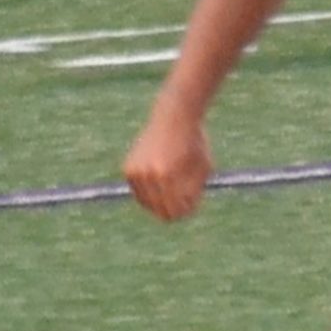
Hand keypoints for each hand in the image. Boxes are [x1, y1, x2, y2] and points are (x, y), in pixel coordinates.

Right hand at [124, 105, 213, 221]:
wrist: (174, 117)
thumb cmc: (194, 143)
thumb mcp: (203, 169)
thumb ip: (194, 193)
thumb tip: (184, 213)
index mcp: (168, 176)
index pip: (175, 211)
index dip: (186, 212)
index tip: (192, 205)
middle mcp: (148, 175)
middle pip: (160, 211)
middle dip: (173, 209)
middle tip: (184, 200)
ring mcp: (136, 172)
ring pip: (147, 204)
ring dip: (160, 201)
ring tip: (174, 186)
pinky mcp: (128, 169)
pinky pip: (139, 193)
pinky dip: (149, 192)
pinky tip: (160, 180)